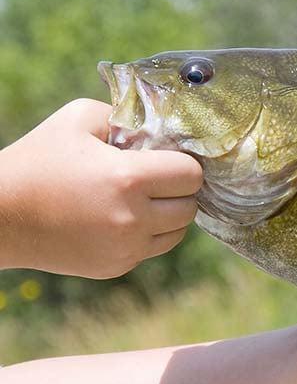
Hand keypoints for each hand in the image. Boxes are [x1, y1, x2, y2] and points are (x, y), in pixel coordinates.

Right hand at [0, 99, 203, 277]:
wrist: (1, 214)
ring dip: (168, 215)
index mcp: (128, 179)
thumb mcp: (77, 118)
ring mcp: (127, 248)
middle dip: (177, 190)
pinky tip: (121, 218)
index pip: (191, 174)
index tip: (165, 159)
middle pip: (190, 206)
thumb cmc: (38, 160)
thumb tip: (159, 129)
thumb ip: (125, 117)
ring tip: (140, 199)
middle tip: (154, 180)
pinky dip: (147, 234)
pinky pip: (153, 249)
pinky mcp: (118, 267)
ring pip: (178, 232)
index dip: (182, 163)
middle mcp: (133, 219)